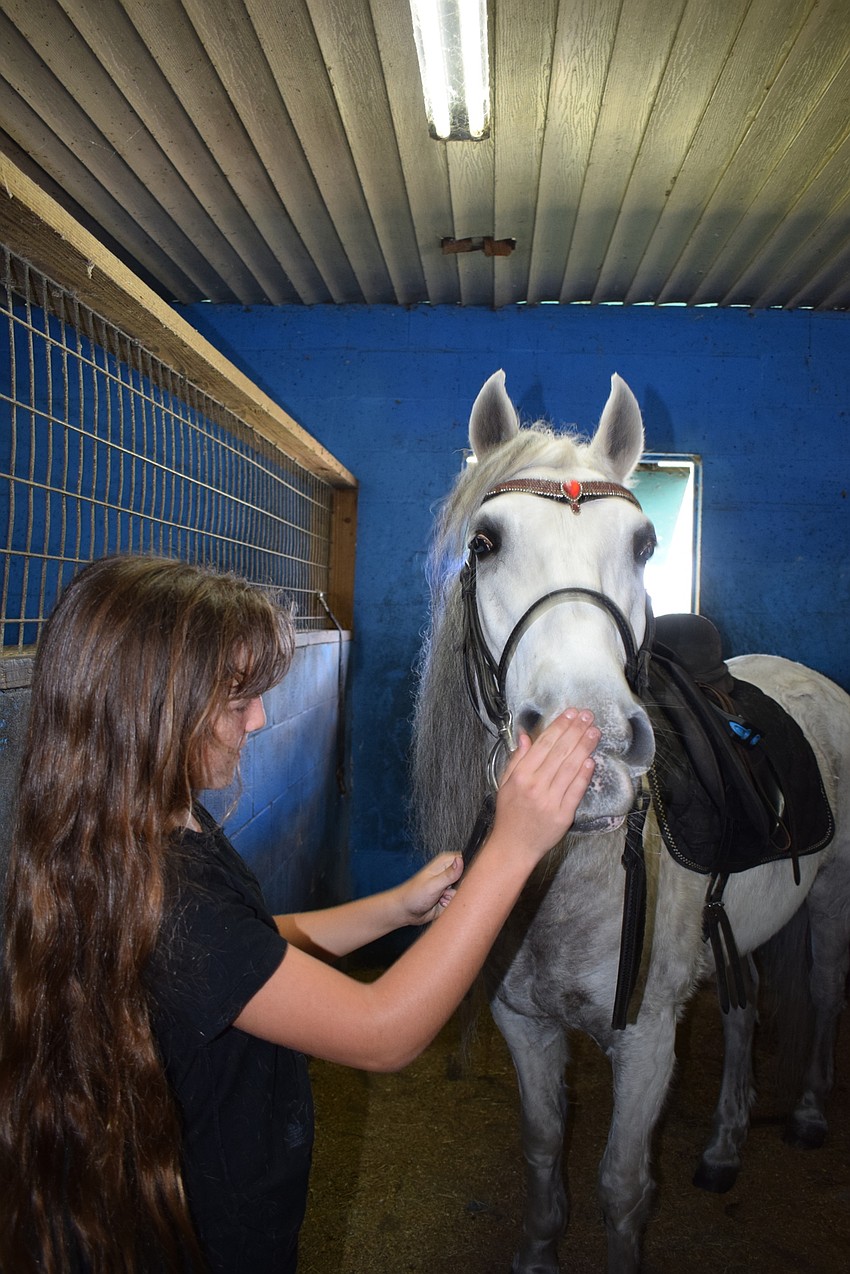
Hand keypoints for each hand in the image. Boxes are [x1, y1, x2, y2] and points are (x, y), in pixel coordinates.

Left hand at [394, 853, 463, 926]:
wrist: (406, 911)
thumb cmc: (413, 895)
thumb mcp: (432, 884)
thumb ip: (449, 874)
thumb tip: (460, 860)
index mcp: (446, 862)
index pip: (467, 860)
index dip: (469, 871)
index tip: (460, 881)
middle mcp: (450, 872)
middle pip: (469, 878)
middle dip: (461, 888)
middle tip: (446, 892)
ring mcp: (451, 886)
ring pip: (466, 892)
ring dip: (454, 898)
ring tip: (441, 898)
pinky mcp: (451, 897)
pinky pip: (460, 902)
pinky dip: (452, 905)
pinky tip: (441, 904)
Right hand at [492, 709, 597, 859]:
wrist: (514, 846)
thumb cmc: (510, 815)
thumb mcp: (505, 784)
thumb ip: (517, 759)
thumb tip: (525, 737)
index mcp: (521, 776)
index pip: (543, 744)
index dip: (559, 727)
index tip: (570, 713)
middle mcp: (535, 786)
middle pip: (559, 752)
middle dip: (575, 731)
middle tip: (587, 716)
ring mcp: (550, 800)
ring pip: (570, 768)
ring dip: (584, 747)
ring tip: (594, 732)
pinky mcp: (563, 815)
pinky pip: (576, 790)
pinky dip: (584, 774)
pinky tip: (591, 759)